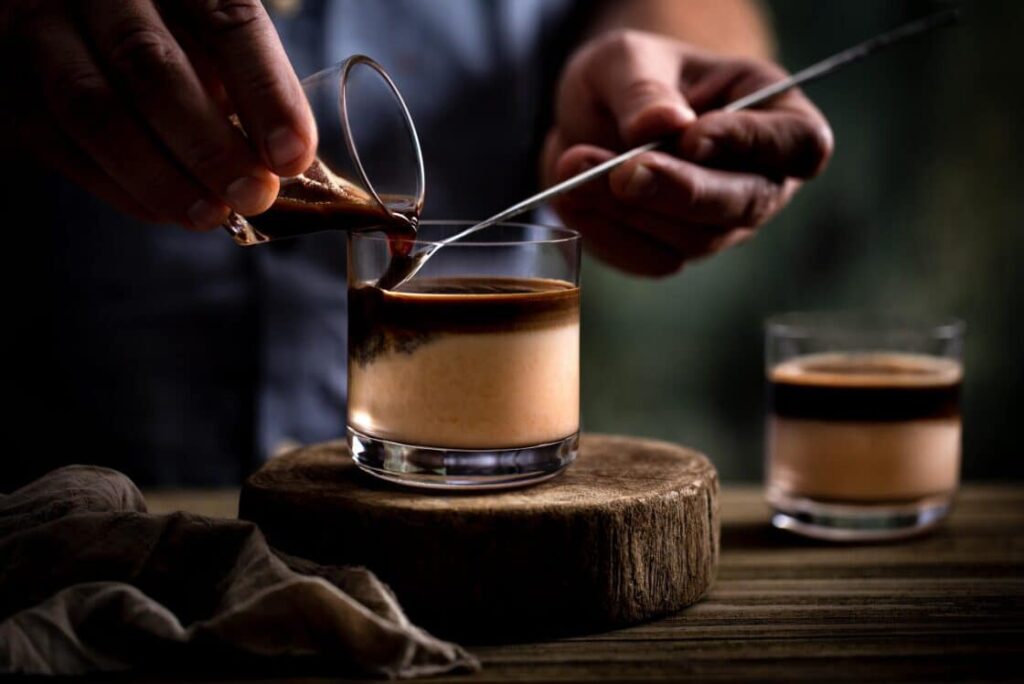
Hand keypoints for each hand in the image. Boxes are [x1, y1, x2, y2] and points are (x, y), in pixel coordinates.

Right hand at [1, 0, 315, 228]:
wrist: (80, 23)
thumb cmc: (171, 34)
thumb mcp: (212, 37)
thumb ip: (244, 84)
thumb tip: (284, 162)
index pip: (229, 23)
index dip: (266, 93)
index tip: (292, 156)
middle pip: (150, 65)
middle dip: (209, 145)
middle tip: (252, 195)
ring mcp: (43, 27)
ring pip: (93, 108)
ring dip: (159, 176)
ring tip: (210, 214)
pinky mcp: (12, 79)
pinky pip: (61, 142)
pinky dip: (122, 187)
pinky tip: (167, 210)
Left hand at [543, 30, 832, 275]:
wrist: (594, 117)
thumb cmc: (628, 77)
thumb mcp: (625, 58)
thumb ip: (642, 87)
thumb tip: (663, 125)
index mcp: (775, 113)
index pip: (799, 143)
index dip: (752, 144)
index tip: (692, 136)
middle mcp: (761, 177)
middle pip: (747, 203)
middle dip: (682, 190)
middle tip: (623, 173)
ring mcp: (721, 223)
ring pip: (694, 237)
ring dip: (630, 210)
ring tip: (573, 167)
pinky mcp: (676, 251)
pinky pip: (652, 259)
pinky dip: (608, 233)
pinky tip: (572, 199)